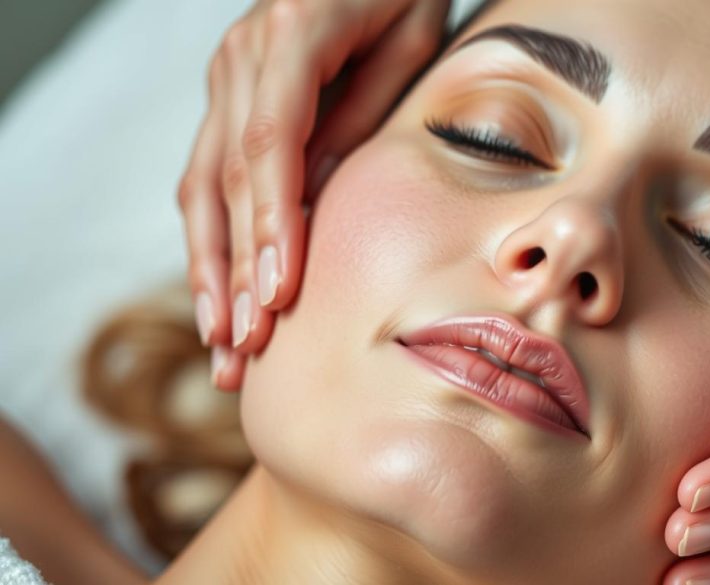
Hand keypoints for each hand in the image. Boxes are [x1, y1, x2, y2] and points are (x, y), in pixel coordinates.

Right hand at [176, 0, 450, 389]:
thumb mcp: (411, 40)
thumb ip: (363, 116)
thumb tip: (318, 199)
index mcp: (292, 33)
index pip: (272, 144)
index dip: (271, 223)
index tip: (279, 293)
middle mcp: (241, 55)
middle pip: (228, 175)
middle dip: (236, 267)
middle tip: (246, 344)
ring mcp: (225, 75)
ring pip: (202, 184)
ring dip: (208, 268)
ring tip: (221, 343)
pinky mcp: (226, 96)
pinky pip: (207, 175)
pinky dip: (211, 240)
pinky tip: (218, 295)